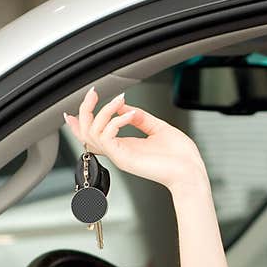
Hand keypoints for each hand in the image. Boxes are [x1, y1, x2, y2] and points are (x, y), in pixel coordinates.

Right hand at [63, 87, 207, 192]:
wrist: (191, 173)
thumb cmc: (181, 157)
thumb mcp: (158, 128)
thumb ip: (139, 117)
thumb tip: (125, 107)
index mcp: (126, 146)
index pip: (95, 135)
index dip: (80, 122)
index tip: (75, 108)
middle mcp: (119, 151)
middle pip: (86, 132)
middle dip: (86, 109)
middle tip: (93, 93)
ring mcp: (120, 156)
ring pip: (93, 132)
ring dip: (104, 111)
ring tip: (119, 101)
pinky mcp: (123, 159)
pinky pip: (107, 137)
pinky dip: (116, 121)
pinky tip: (130, 115)